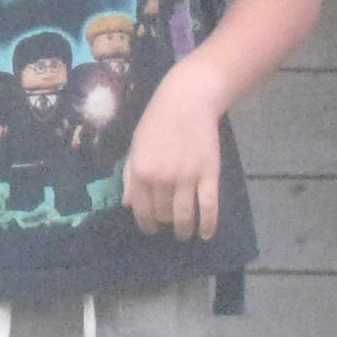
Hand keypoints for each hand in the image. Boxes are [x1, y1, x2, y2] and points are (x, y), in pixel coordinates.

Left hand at [121, 72, 221, 240]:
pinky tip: (205, 234)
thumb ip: (129, 176)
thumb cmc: (157, 122)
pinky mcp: (209, 175)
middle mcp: (161, 178)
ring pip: (184, 216)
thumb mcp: (136, 147)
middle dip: (165, 224)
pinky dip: (208, 225)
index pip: (140, 209)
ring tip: (185, 235)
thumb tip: (127, 205)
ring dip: (184, 230)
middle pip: (163, 214)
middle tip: (169, 226)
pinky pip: (209, 207)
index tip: (151, 229)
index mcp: (140, 171)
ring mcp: (186, 178)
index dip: (145, 224)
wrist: (187, 101)